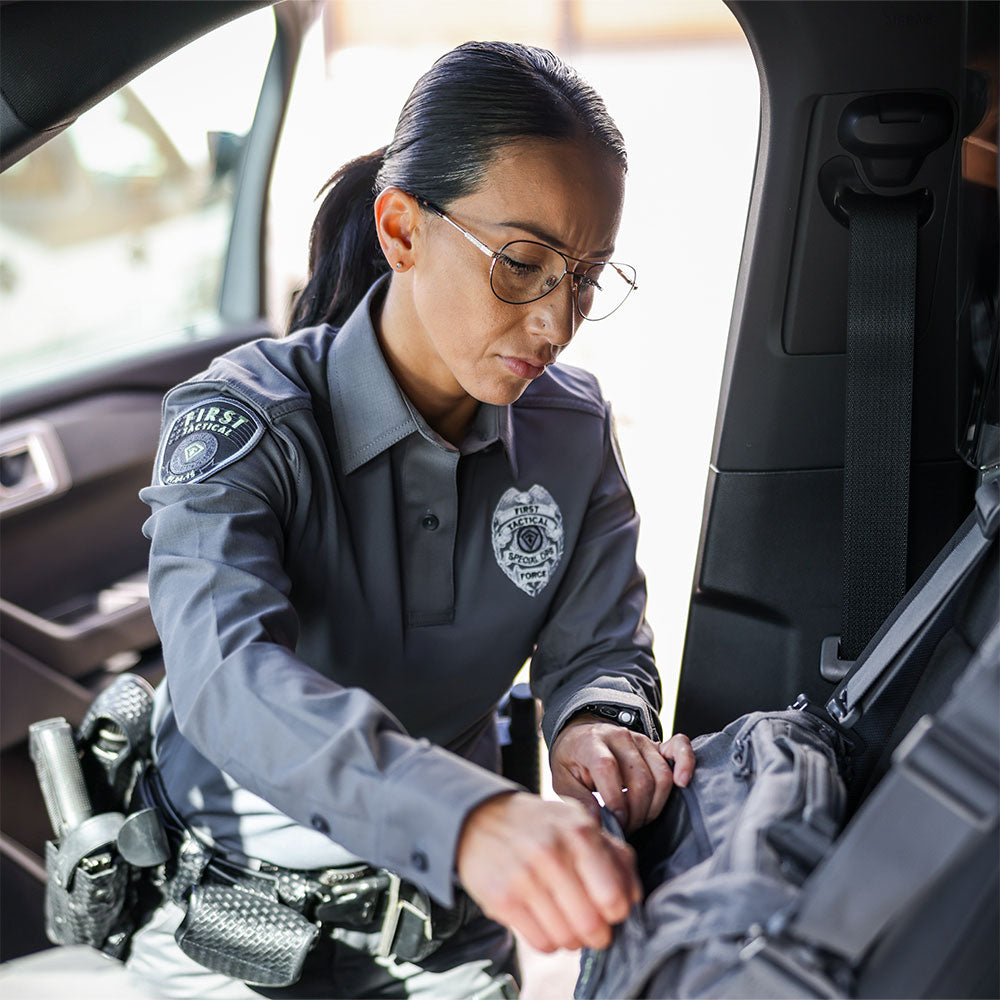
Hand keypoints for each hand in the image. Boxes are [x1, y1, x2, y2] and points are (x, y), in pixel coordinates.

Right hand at [456, 791, 641, 951]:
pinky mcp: (501, 899)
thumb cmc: (539, 825)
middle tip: (592, 926)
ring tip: (566, 921)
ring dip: (573, 939)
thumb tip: (633, 897)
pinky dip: (549, 940)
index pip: (614, 897)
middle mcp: (551, 853)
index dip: (617, 912)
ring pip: (567, 939)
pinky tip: (544, 920)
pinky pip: (542, 944)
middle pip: (592, 925)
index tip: (610, 909)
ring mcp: (523, 877)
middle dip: (597, 934)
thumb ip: (614, 855)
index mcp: (579, 832)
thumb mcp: (579, 823)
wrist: (479, 818)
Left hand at [550, 717, 693, 832]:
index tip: (615, 822)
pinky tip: (682, 782)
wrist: (582, 736)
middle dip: (636, 812)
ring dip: (654, 805)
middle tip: (625, 827)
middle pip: (641, 779)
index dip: (615, 800)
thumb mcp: (562, 779)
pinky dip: (686, 764)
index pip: (608, 768)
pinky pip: (680, 747)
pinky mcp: (657, 743)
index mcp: (591, 743)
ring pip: (661, 775)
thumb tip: (598, 822)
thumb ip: (577, 800)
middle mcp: (620, 737)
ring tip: (638, 818)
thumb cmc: (573, 760)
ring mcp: (641, 739)